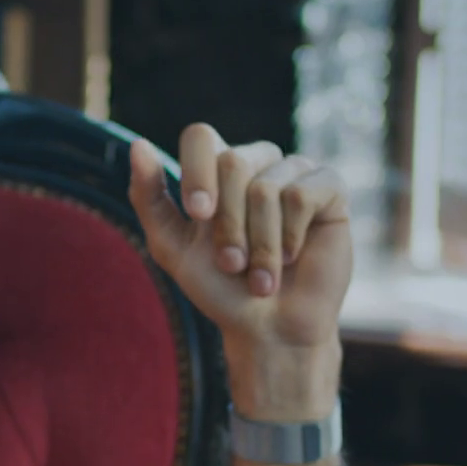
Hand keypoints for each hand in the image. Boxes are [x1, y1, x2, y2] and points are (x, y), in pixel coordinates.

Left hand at [128, 124, 352, 418]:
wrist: (268, 328)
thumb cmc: (219, 288)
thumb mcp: (171, 246)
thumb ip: (148, 197)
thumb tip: (137, 145)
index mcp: (217, 168)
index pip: (201, 137)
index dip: (197, 173)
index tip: (199, 215)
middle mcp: (257, 162)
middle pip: (232, 162)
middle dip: (228, 223)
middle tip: (232, 264)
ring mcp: (295, 172)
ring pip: (267, 187)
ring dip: (259, 243)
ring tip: (262, 275)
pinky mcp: (329, 188)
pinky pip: (302, 195)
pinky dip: (291, 236)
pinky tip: (293, 257)